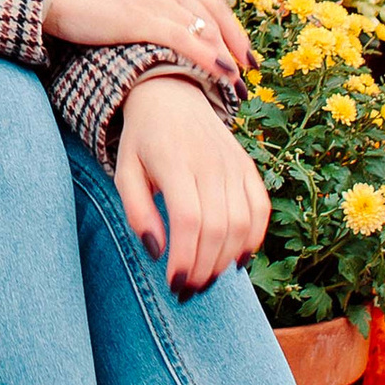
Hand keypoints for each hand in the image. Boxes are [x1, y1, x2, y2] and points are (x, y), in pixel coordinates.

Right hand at [43, 0, 250, 78]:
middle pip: (216, 18)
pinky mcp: (142, 16)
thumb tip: (174, 28)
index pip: (213, 2)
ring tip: (237, 88)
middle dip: (236, 49)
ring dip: (226, 62)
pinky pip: (187, 40)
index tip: (245, 55)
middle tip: (249, 77)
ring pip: (205, 31)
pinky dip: (209, 60)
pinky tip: (222, 78)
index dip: (234, 31)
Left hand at [115, 76, 269, 295]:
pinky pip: (260, 207)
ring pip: (241, 222)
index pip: (188, 219)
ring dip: (227, 259)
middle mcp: (208, 162)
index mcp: (173, 161)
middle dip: (205, 268)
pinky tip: (238, 260)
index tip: (175, 284)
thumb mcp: (124, 171)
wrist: (171, 94)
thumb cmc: (142, 140)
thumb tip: (157, 251)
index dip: (186, 258)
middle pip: (218, 227)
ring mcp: (232, 163)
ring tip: (207, 278)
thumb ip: (136, 212)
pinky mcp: (247, 166)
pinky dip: (254, 238)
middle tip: (190, 289)